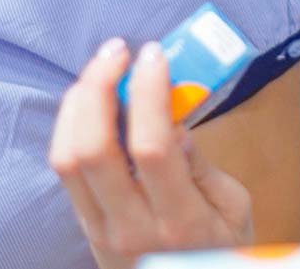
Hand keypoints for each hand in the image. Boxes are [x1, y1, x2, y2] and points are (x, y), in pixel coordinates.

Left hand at [50, 38, 254, 268]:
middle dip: (99, 87)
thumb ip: (202, 164)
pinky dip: (72, 125)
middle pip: (91, 148)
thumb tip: (172, 117)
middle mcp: (131, 228)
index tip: (154, 56)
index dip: (148, 93)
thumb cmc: (221, 252)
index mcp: (180, 222)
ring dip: (77, 103)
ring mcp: (100, 230)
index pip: (150, 148)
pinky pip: (64, 169)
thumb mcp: (235, 210)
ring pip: (65, 157)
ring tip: (101, 71)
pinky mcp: (84, 226)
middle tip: (118, 51)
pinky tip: (92, 102)